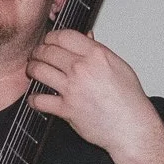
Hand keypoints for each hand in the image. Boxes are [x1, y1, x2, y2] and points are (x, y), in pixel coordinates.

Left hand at [25, 29, 163, 161]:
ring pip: (39, 71)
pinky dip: (34, 99)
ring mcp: (72, 88)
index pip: (63, 36)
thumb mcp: (119, 66)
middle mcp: (82, 69)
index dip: (51, 37)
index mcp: (96, 55)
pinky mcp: (66, 109)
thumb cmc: (129, 99)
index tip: (48, 41)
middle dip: (38, 52)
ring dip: (31, 70)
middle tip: (36, 56)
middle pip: (47, 51)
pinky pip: (39, 100)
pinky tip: (35, 98)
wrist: (131, 127)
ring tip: (32, 72)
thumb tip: (87, 37)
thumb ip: (99, 51)